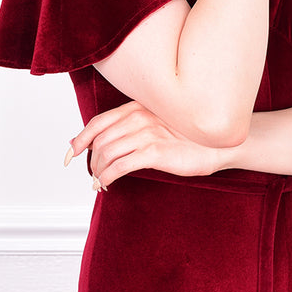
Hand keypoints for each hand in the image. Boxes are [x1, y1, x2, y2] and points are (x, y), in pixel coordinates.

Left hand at [66, 102, 228, 189]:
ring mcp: (147, 134)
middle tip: (94, 175)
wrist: (220, 144)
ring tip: (101, 182)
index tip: (70, 153)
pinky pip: (120, 166)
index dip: (80, 139)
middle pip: (100, 141)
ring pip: (106, 154)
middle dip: (91, 161)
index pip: (98, 122)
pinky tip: (108, 184)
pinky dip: (107, 177)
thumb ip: (134, 128)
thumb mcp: (159, 123)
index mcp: (138, 107)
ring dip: (98, 171)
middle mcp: (140, 117)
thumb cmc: (191, 136)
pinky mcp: (155, 152)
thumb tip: (106, 144)